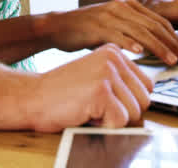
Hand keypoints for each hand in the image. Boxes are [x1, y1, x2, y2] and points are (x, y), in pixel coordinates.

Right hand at [25, 45, 152, 131]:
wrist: (31, 97)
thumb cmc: (61, 93)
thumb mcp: (96, 77)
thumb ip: (121, 82)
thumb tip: (146, 100)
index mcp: (114, 52)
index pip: (146, 86)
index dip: (128, 101)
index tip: (106, 101)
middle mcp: (114, 58)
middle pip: (144, 100)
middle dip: (123, 112)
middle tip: (95, 106)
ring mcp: (107, 73)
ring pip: (134, 112)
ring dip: (112, 119)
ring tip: (89, 107)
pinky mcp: (101, 91)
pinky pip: (120, 121)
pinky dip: (104, 125)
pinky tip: (85, 113)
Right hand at [46, 0, 177, 64]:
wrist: (59, 26)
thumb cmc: (86, 30)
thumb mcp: (113, 27)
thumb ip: (132, 32)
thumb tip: (152, 49)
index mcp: (128, 6)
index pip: (159, 21)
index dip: (175, 37)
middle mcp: (121, 7)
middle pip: (154, 26)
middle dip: (173, 44)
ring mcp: (109, 16)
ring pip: (141, 31)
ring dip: (158, 47)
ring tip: (171, 60)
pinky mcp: (97, 26)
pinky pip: (118, 35)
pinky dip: (131, 44)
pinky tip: (140, 53)